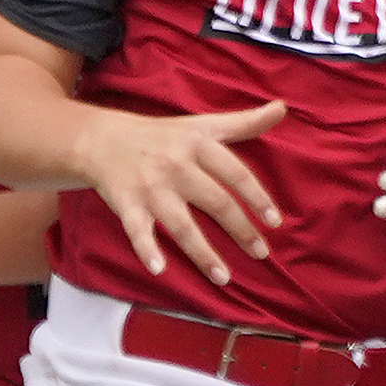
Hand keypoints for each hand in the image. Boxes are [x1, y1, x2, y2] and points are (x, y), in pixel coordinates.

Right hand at [78, 99, 287, 284]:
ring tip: (224, 277)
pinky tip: (160, 269)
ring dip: (203, 254)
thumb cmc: (163, 136)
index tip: (275, 222)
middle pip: (215, 201)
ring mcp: (150, 186)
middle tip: (261, 253)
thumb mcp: (203, 125)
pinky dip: (147, 249)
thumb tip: (282, 108)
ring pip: (182, 224)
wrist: (104, 139)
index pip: (236, 173)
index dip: (258, 197)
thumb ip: (244, 122)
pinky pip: (138, 230)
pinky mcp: (126, 203)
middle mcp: (176, 165)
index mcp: (198, 144)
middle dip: (240, 230)